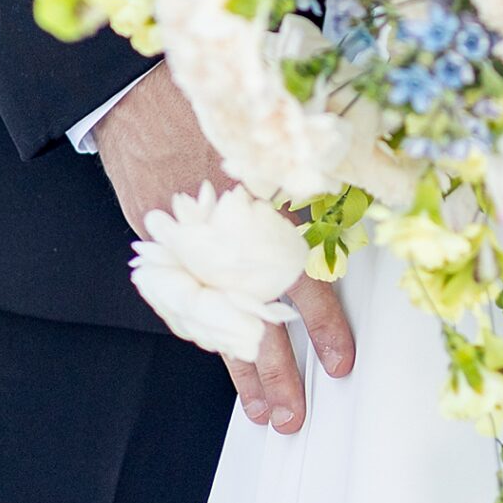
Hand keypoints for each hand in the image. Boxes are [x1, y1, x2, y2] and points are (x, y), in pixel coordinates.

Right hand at [93, 60, 353, 432]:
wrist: (136, 89)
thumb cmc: (216, 101)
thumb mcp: (276, 132)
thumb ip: (309, 181)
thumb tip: (366, 200)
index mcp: (258, 212)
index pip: (301, 285)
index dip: (323, 328)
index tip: (339, 363)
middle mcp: (218, 241)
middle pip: (253, 323)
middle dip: (276, 373)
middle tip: (294, 413)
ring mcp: (181, 249)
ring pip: (215, 324)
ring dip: (238, 369)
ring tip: (260, 406)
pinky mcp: (153, 246)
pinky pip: (184, 302)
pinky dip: (205, 329)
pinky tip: (220, 352)